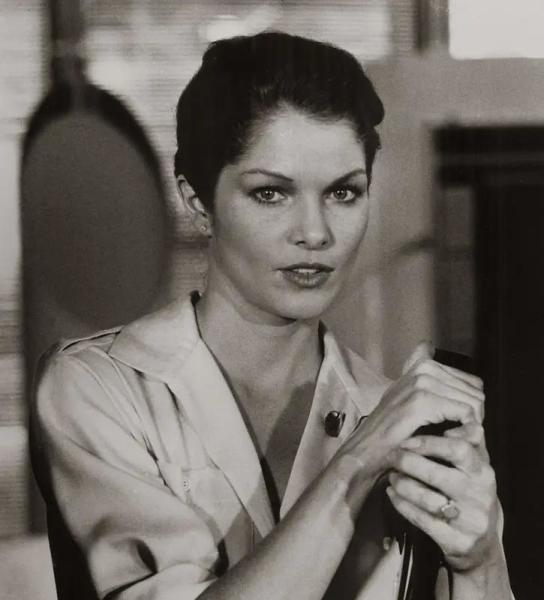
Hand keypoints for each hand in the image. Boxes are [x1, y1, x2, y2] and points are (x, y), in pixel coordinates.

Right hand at [341, 342, 484, 473]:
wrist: (367, 450)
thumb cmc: (390, 428)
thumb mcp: (403, 392)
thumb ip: (418, 371)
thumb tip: (430, 347)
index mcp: (422, 364)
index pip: (472, 380)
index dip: (469, 401)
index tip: (457, 417)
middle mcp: (422, 368)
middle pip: (476, 391)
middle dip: (473, 414)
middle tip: (455, 432)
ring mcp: (421, 383)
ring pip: (474, 401)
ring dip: (470, 423)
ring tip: (452, 436)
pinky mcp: (422, 401)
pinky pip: (465, 413)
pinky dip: (465, 430)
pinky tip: (449, 439)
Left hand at [386, 430, 500, 572]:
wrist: (481, 542)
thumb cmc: (469, 492)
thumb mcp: (473, 467)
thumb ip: (464, 441)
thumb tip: (444, 409)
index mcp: (483, 472)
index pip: (459, 449)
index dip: (430, 443)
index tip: (408, 439)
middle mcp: (480, 496)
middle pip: (439, 475)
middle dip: (410, 463)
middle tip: (392, 455)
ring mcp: (470, 520)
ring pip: (428, 500)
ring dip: (403, 485)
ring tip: (391, 475)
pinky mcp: (457, 541)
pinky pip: (422, 520)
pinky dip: (402, 505)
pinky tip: (392, 493)